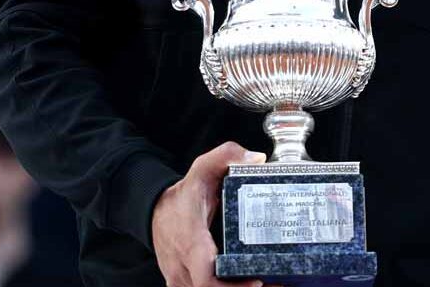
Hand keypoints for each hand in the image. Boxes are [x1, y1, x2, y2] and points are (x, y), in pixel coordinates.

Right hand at [151, 142, 266, 286]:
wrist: (154, 210)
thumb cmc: (182, 195)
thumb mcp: (202, 169)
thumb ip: (227, 156)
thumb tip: (256, 159)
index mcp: (191, 241)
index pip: (206, 278)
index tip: (258, 281)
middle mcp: (182, 266)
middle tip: (276, 284)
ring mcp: (179, 278)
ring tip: (269, 284)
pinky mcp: (182, 283)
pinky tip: (247, 285)